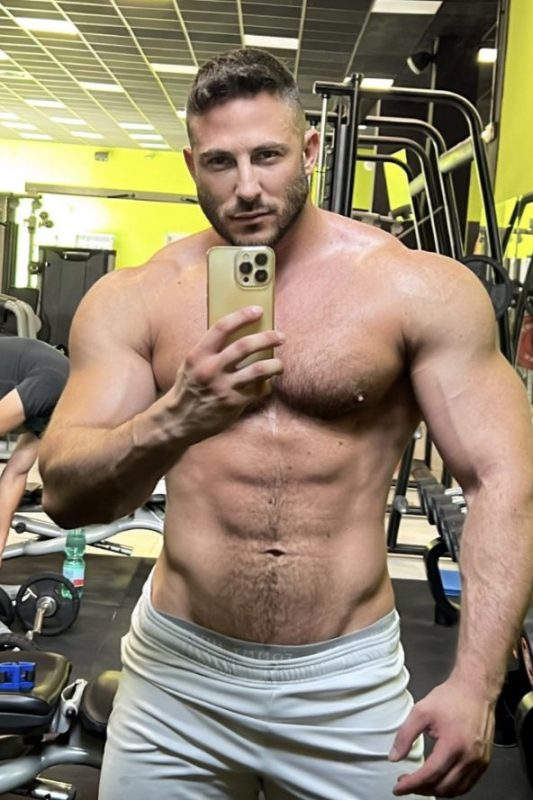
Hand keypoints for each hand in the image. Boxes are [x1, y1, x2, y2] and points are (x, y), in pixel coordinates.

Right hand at [172, 305, 283, 444]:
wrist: (179, 421)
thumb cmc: (189, 387)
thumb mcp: (193, 364)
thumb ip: (211, 350)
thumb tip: (240, 332)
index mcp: (198, 355)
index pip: (222, 327)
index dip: (242, 316)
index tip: (258, 310)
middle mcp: (211, 369)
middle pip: (245, 346)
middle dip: (268, 338)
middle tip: (280, 336)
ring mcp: (223, 387)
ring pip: (258, 370)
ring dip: (275, 365)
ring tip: (279, 365)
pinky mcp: (233, 404)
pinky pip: (258, 390)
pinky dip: (266, 386)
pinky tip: (266, 384)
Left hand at [389, 679, 494, 796]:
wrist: (475, 689)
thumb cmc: (451, 698)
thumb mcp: (421, 711)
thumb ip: (405, 735)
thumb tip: (394, 757)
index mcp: (453, 745)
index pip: (430, 775)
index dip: (411, 785)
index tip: (398, 788)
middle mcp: (469, 757)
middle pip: (443, 787)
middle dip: (422, 789)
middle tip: (407, 782)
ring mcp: (479, 761)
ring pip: (456, 790)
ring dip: (437, 790)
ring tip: (422, 783)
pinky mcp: (484, 761)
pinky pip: (468, 784)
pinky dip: (453, 787)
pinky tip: (441, 780)